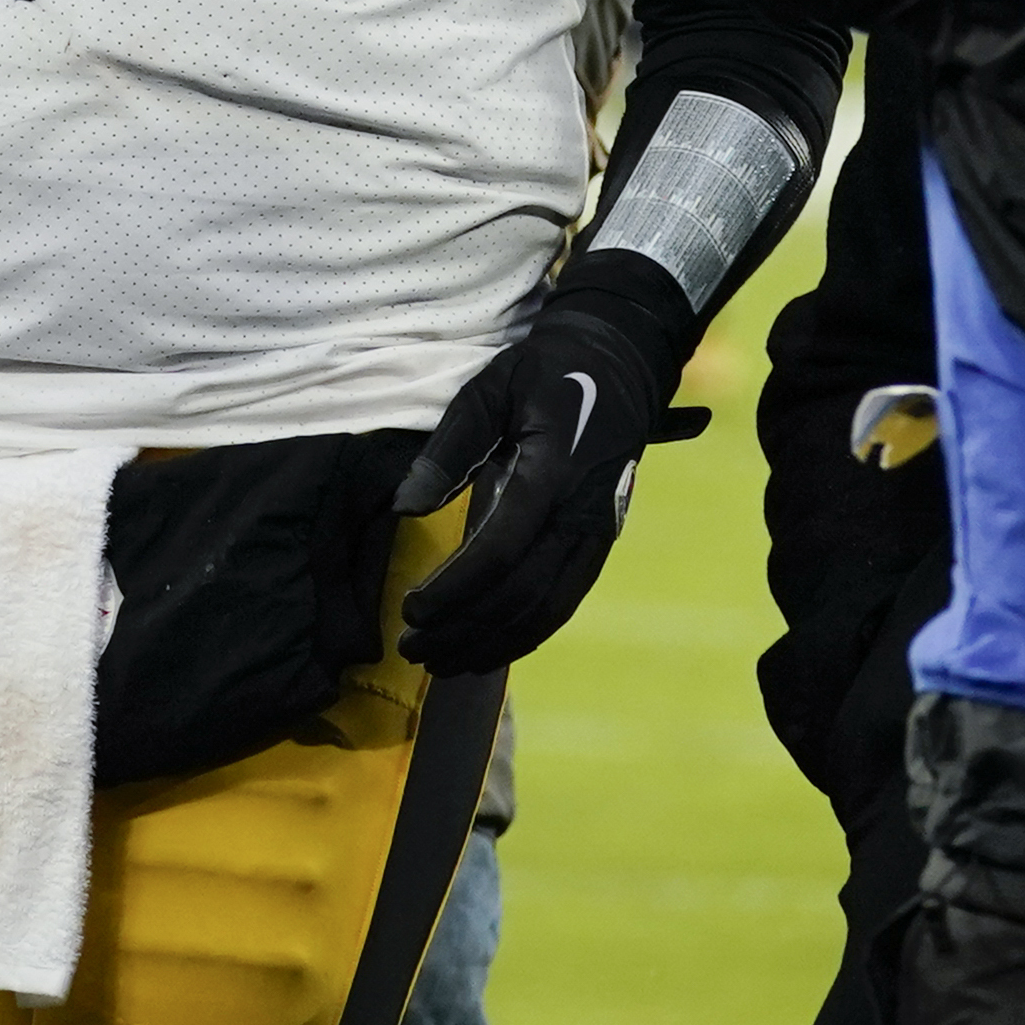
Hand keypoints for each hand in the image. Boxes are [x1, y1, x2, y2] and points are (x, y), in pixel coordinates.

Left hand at [394, 253, 708, 672]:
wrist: (621, 362)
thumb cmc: (546, 371)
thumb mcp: (490, 389)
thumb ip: (449, 448)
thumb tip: (403, 507)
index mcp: (553, 473)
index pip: (501, 551)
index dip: (454, 589)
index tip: (410, 609)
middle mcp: (582, 514)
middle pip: (523, 594)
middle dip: (465, 629)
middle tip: (412, 648)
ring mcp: (598, 533)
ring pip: (547, 610)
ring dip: (493, 643)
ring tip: (441, 662)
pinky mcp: (600, 543)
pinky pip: (563, 602)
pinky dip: (525, 633)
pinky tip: (487, 648)